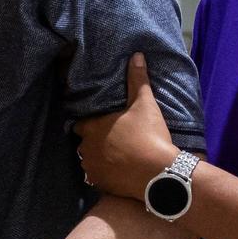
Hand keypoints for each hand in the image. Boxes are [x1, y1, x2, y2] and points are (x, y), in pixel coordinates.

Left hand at [75, 53, 179, 199]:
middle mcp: (86, 147)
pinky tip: (116, 172)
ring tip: (114, 157)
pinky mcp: (99, 183)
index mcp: (92, 127)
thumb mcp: (145, 104)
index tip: (98, 123)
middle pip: (83, 142)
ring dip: (97, 158)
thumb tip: (136, 55)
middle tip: (110, 140)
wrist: (158, 173)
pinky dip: (103, 174)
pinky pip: (95, 178)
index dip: (88, 123)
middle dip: (93, 141)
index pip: (79, 123)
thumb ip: (137, 80)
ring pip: (88, 161)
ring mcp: (91, 167)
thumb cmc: (149, 135)